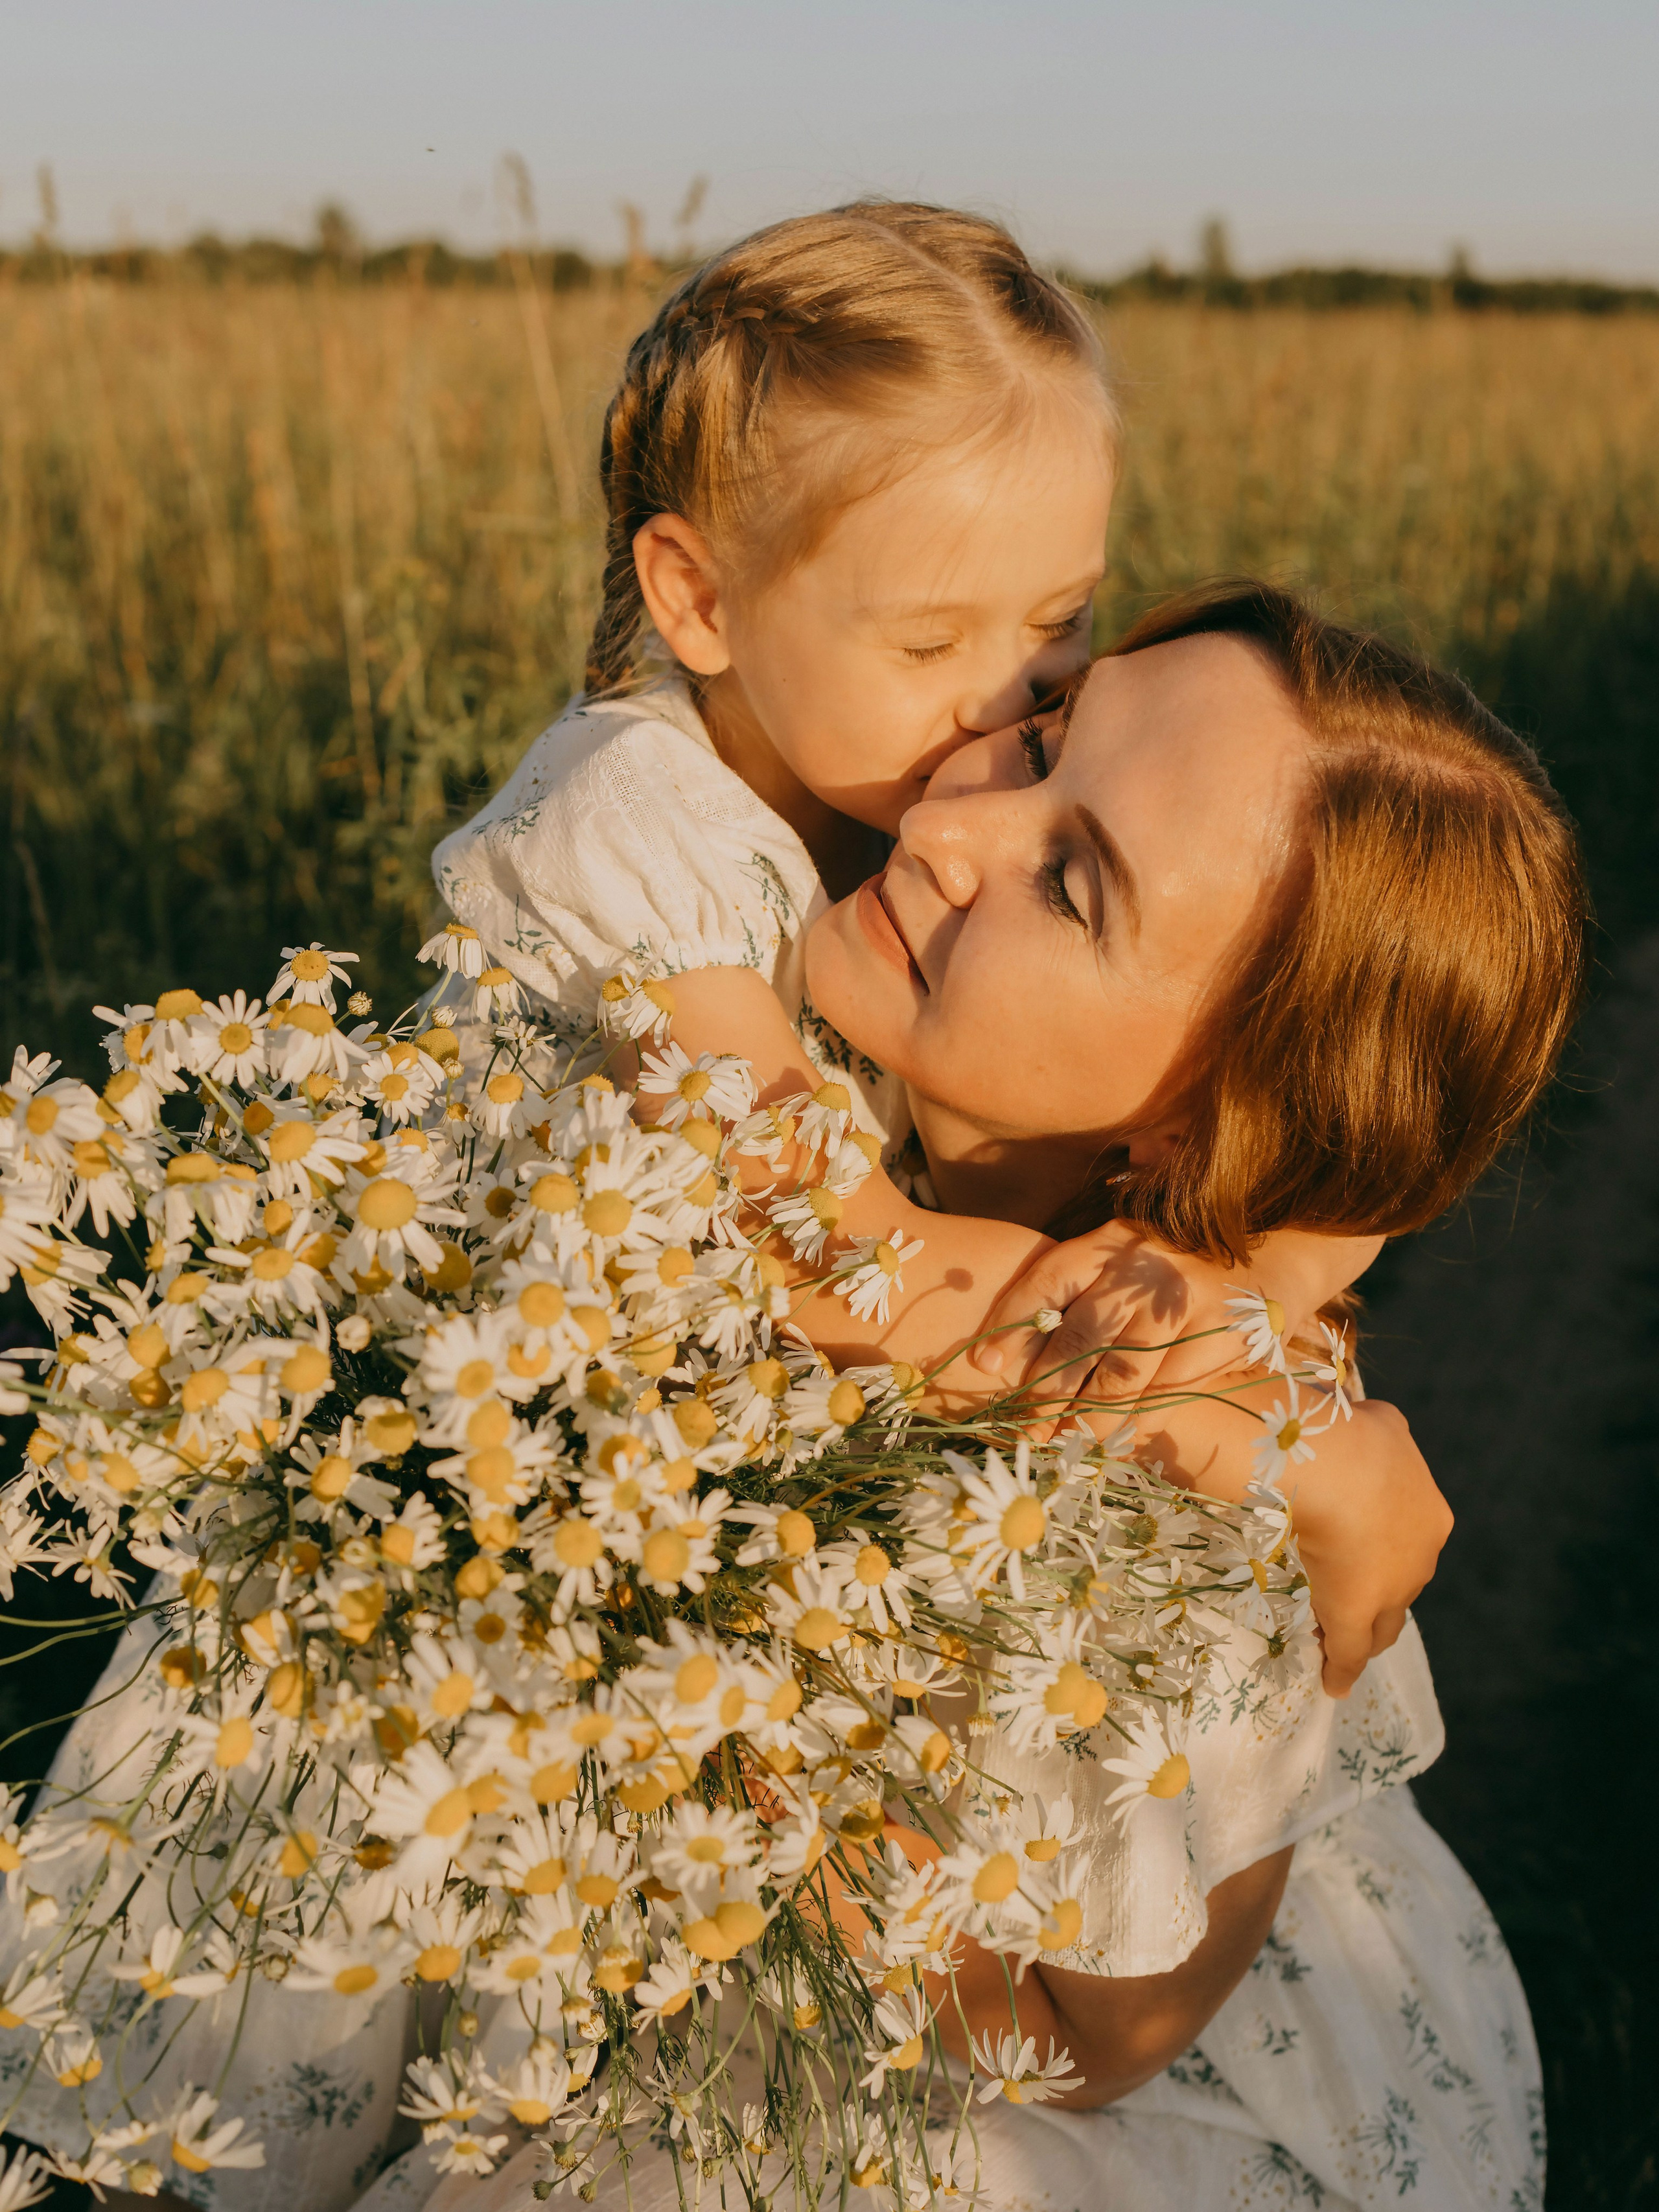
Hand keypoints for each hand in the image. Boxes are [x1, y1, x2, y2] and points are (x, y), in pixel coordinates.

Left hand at [972, 1224, 1383, 1438]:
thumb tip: (1010, 1346)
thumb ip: (1079, 1283)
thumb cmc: (1180, 1257)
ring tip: (1056, 1439)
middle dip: (1043, 1389)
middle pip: (1079, 1337)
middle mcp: (1146, 1268)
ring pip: (1121, 1375)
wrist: (1277, 1247)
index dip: (1010, 1325)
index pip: (1047, 1281)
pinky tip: (1109, 1434)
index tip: (984, 1367)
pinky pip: (1166, 1391)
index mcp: (1112, 1239)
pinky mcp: (1221, 1339)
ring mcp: (1186, 1305)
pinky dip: (1133, 1418)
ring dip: (1083, 1415)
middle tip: (1019, 1425)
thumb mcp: (1126, 1249)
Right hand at [1281, 1399, 1453, 1696]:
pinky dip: (1342, 1664)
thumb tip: (1359, 1424)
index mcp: (1430, 1515)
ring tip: (1338, 1638)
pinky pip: (1350, 1647)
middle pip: (1402, 1584)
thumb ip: (1376, 1428)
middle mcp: (1420, 1556)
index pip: (1411, 1545)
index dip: (1386, 1552)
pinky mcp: (1356, 1613)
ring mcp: (1391, 1588)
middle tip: (1349, 1597)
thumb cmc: (1354, 1441)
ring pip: (1382, 1618)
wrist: (1340, 1470)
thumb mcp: (1377, 1423)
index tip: (1360, 1554)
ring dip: (1362, 1627)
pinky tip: (1335, 1682)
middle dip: (1379, 1590)